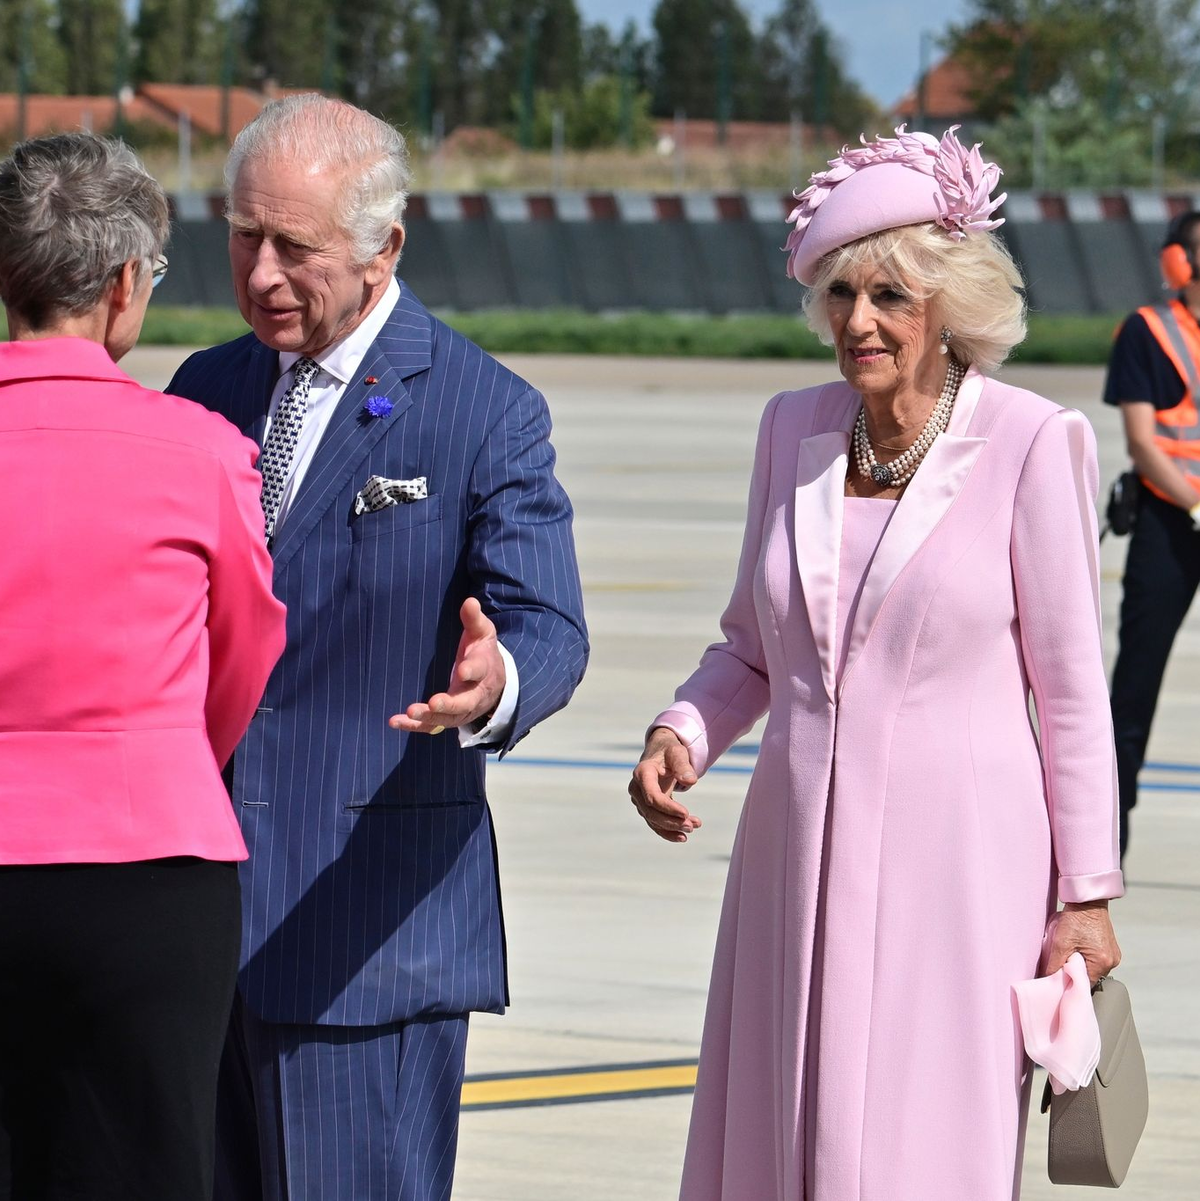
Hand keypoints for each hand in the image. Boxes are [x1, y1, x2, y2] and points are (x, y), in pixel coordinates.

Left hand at [388, 598, 504, 734]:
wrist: (495, 683)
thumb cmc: (483, 652)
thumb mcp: (483, 633)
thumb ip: (474, 620)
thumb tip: (469, 601)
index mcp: (484, 670)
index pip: (479, 670)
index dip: (472, 670)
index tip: (462, 669)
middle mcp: (474, 694)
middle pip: (465, 703)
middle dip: (449, 704)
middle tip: (433, 703)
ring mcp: (462, 710)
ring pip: (448, 718)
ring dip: (429, 717)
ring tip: (409, 713)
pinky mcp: (448, 718)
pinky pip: (432, 726)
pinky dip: (415, 726)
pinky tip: (395, 721)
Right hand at [628, 727, 701, 842]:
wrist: (660, 751)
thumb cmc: (669, 751)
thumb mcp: (677, 752)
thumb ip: (683, 766)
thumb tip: (691, 781)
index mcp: (643, 773)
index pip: (652, 797)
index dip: (668, 808)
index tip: (686, 813)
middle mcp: (637, 788)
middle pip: (650, 812)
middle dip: (671, 822)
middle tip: (692, 826)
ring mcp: (640, 799)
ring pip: (652, 820)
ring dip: (672, 828)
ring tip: (692, 827)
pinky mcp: (646, 806)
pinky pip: (654, 823)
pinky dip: (668, 831)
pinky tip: (682, 836)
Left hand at [1042, 901, 1121, 984]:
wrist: (1087, 900)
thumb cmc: (1076, 918)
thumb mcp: (1060, 943)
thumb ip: (1054, 965)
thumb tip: (1048, 980)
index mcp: (1103, 962)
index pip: (1085, 984)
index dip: (1071, 982)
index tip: (1060, 979)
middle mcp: (1112, 961)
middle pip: (1090, 977)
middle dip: (1075, 972)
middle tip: (1062, 963)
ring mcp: (1113, 954)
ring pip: (1092, 968)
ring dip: (1080, 964)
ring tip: (1069, 952)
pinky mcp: (1110, 947)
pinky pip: (1096, 959)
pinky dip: (1085, 957)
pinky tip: (1077, 947)